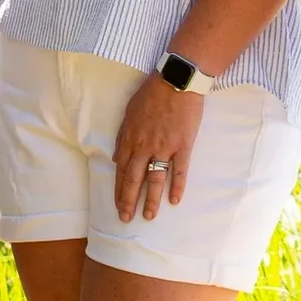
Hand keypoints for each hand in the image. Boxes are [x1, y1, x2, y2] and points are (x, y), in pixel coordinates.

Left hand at [111, 74, 205, 222]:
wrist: (175, 81)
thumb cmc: (151, 95)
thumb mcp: (129, 114)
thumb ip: (123, 137)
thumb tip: (117, 159)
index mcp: (130, 139)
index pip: (121, 171)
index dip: (118, 190)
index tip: (117, 205)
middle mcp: (144, 147)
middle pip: (134, 179)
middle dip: (129, 201)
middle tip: (126, 219)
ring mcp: (164, 147)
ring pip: (155, 179)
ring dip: (151, 200)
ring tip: (149, 216)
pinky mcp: (183, 146)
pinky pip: (179, 170)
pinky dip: (177, 186)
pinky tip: (174, 201)